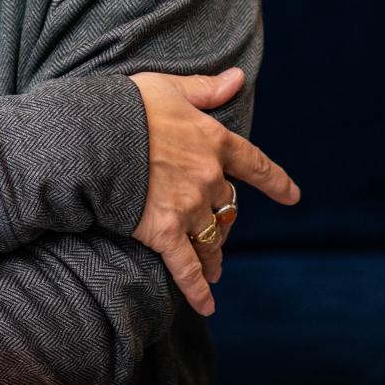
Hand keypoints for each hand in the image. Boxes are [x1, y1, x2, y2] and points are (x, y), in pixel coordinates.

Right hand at [129, 67, 299, 316]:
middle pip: (227, 205)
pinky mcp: (163, 232)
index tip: (292, 196)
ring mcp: (188, 207)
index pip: (255, 164)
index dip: (275, 181)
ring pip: (211, 238)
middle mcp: (208, 177)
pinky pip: (187, 266)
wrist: (92, 137)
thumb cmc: (126, 106)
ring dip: (215, 256)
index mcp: (214, 141)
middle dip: (224, 219)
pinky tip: (207, 306)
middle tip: (219, 231)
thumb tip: (238, 78)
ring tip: (215, 271)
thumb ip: (205, 89)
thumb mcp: (168, 88)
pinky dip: (198, 289)